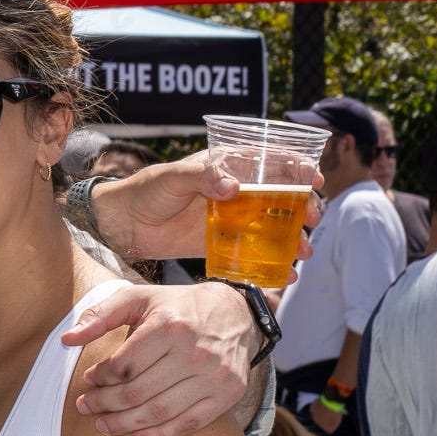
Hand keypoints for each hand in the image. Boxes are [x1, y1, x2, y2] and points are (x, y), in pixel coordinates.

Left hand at [63, 282, 255, 435]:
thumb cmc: (176, 307)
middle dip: (105, 404)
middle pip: (138, 392)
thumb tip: (66, 338)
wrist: (235, 313)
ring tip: (103, 425)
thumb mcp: (138, 298)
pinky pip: (189, 423)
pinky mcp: (229, 393)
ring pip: (160, 412)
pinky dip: (160, 435)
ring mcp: (214, 376)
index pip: (124, 366)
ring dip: (125, 424)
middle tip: (86, 408)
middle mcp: (194, 352)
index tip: (89, 380)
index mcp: (169, 326)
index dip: (100, 378)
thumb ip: (101, 315)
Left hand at [90, 153, 323, 269]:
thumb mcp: (173, 177)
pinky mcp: (221, 243)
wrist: (121, 224)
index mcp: (226, 166)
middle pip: (281, 196)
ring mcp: (230, 219)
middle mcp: (235, 191)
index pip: (270, 161)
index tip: (314, 179)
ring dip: (293, 238)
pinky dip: (270, 263)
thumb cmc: (144, 190)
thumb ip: (202, 177)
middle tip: (313, 220)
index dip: (297, 167)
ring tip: (304, 252)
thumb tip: (234, 186)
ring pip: (272, 226)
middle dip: (304, 207)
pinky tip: (284, 274)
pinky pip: (252, 253)